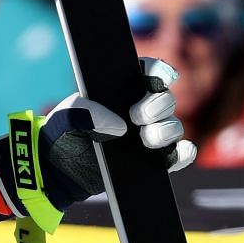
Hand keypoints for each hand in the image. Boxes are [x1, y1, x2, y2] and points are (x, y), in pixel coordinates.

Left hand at [0, 78, 196, 222]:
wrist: (59, 171)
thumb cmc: (62, 134)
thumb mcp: (64, 117)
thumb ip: (84, 112)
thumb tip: (119, 126)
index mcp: (121, 90)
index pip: (149, 73)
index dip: (159, 71)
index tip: (159, 77)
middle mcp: (139, 109)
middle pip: (165, 99)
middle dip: (159, 104)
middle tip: (138, 116)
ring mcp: (147, 135)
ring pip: (173, 126)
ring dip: (166, 130)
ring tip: (146, 139)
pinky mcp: (152, 161)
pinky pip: (179, 155)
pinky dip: (184, 154)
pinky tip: (175, 154)